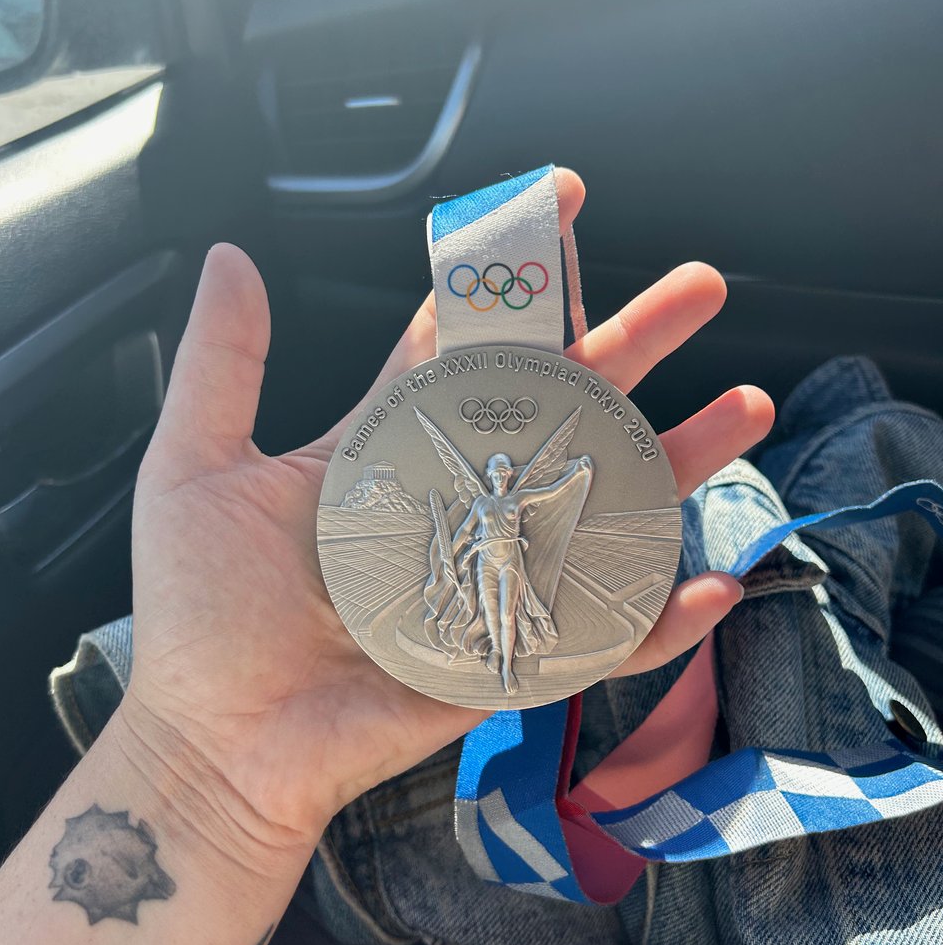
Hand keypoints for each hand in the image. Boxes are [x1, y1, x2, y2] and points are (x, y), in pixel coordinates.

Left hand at [122, 171, 773, 859]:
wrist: (215, 740)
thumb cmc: (199, 614)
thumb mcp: (198, 467)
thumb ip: (225, 362)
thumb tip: (232, 253)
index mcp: (389, 447)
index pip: (471, 344)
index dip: (518, 276)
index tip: (562, 204)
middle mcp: (457, 500)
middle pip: (563, 408)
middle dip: (633, 344)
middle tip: (700, 286)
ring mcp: (492, 576)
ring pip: (602, 508)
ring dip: (678, 461)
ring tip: (746, 408)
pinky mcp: (508, 656)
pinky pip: (598, 636)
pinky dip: (657, 617)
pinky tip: (712, 582)